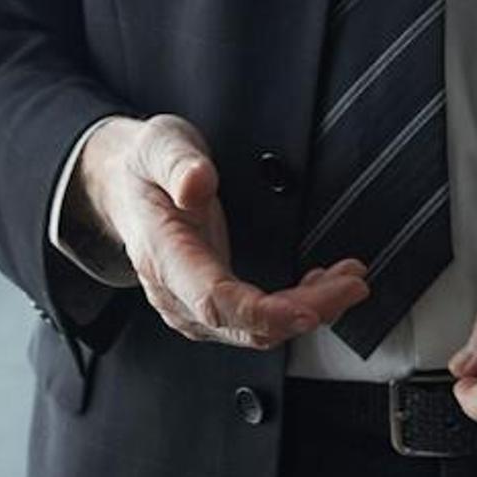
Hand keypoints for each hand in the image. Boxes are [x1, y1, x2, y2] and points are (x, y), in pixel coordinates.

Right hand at [73, 114, 366, 349]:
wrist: (122, 186)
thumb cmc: (144, 167)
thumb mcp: (158, 145)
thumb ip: (177, 163)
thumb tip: (197, 184)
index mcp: (163, 255)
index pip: (214, 300)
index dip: (264, 313)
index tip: (310, 308)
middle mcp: (175, 292)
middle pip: (245, 325)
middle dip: (307, 310)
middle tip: (353, 283)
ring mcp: (189, 305)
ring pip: (254, 331)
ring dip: (307, 311)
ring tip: (348, 280)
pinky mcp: (207, 306)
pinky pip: (252, 324)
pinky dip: (293, 310)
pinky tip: (320, 287)